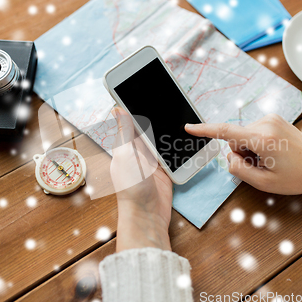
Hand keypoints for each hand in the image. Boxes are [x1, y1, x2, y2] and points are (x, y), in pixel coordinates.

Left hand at [110, 107, 172, 251]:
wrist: (147, 216)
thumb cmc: (131, 188)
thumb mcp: (126, 156)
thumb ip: (124, 133)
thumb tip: (117, 108)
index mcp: (124, 146)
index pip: (128, 120)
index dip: (132, 104)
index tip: (139, 86)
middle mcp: (137, 151)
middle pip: (147, 126)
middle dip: (154, 113)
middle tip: (164, 94)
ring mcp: (151, 160)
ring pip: (160, 137)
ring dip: (167, 128)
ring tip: (177, 109)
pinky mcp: (164, 169)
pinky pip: (171, 151)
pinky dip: (176, 144)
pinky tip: (184, 133)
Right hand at [185, 114, 301, 197]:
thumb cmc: (297, 177)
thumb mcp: (264, 183)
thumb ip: (239, 170)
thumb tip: (228, 156)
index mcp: (263, 139)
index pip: (226, 132)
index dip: (205, 130)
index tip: (189, 127)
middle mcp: (265, 123)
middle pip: (235, 138)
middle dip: (241, 153)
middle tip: (261, 165)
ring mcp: (270, 118)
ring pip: (243, 135)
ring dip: (249, 149)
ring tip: (269, 159)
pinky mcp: (273, 118)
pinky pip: (252, 131)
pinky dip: (256, 143)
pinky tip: (272, 152)